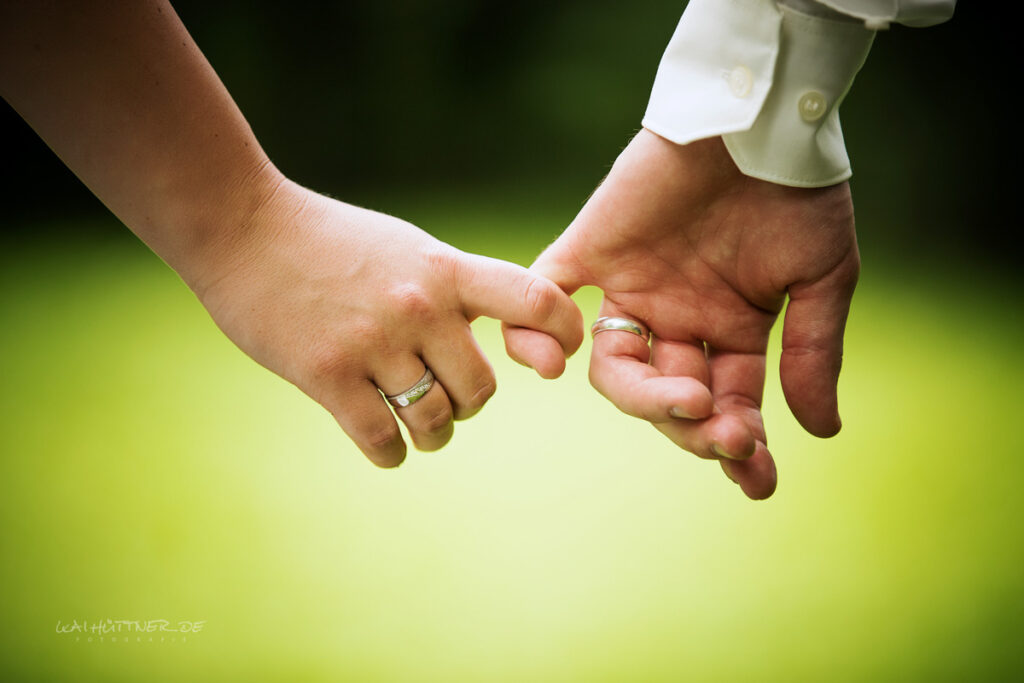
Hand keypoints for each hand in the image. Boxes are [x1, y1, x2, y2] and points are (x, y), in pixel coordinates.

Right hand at [193, 178, 583, 466]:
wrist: (244, 228)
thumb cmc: (332, 240)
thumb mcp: (407, 249)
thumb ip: (453, 287)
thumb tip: (504, 331)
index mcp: (444, 270)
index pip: (534, 300)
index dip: (564, 332)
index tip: (561, 356)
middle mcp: (419, 308)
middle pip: (480, 390)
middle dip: (467, 403)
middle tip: (448, 398)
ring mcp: (372, 344)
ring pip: (434, 422)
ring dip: (432, 434)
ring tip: (418, 426)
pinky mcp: (327, 376)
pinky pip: (383, 441)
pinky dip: (391, 452)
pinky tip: (384, 441)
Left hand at [504, 130, 858, 498]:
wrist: (759, 118)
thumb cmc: (799, 195)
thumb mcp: (821, 278)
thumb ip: (811, 353)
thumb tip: (822, 432)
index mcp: (729, 331)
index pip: (727, 406)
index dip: (739, 446)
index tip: (756, 479)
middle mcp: (675, 320)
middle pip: (668, 398)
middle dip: (694, 427)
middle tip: (723, 432)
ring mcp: (631, 289)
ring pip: (616, 368)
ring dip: (645, 396)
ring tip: (687, 399)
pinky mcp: (589, 250)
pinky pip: (546, 297)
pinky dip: (535, 331)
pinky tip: (553, 364)